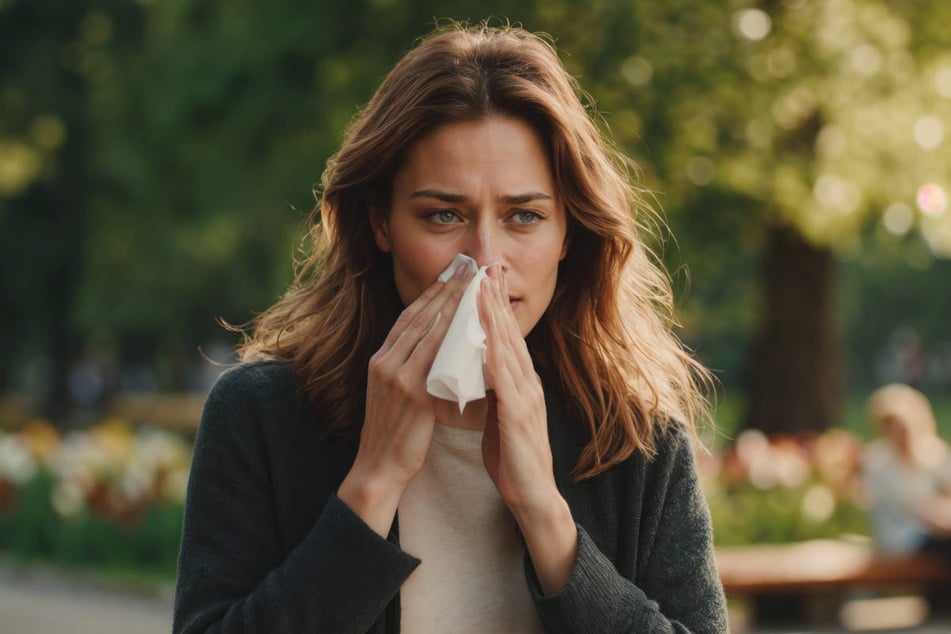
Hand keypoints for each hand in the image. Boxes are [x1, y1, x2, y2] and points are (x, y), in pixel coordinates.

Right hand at [338, 264, 472, 535]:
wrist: (378, 468)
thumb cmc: (393, 434)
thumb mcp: (391, 392)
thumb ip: (406, 367)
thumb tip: (431, 345)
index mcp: (380, 359)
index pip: (408, 317)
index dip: (431, 293)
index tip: (451, 273)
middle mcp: (385, 362)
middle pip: (420, 316)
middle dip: (445, 288)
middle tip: (467, 265)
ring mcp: (398, 376)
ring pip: (430, 331)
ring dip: (454, 304)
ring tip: (473, 283)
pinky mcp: (413, 394)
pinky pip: (438, 358)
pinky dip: (456, 337)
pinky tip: (474, 323)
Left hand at [477, 264, 554, 513]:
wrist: (531, 495)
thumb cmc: (512, 457)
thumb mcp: (499, 414)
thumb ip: (491, 388)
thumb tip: (475, 367)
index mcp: (519, 381)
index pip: (505, 335)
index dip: (495, 305)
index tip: (483, 277)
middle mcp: (526, 382)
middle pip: (510, 332)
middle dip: (498, 298)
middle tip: (488, 265)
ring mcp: (526, 396)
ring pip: (508, 348)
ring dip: (495, 317)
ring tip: (483, 288)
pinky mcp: (520, 415)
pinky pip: (506, 380)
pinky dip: (495, 356)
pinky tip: (485, 338)